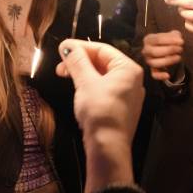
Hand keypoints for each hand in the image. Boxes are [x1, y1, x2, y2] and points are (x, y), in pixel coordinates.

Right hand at [56, 39, 143, 192]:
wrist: (108, 146)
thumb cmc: (100, 112)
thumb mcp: (86, 82)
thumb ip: (77, 61)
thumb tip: (67, 46)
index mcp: (128, 69)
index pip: (103, 49)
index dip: (80, 47)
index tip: (63, 47)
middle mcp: (132, 79)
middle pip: (102, 62)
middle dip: (80, 61)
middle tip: (61, 65)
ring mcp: (127, 94)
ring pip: (102, 76)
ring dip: (82, 73)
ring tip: (64, 75)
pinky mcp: (120, 106)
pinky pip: (104, 88)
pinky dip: (89, 85)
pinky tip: (77, 88)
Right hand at [142, 30, 183, 81]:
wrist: (167, 49)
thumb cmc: (169, 41)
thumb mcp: (172, 35)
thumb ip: (175, 35)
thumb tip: (178, 39)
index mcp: (149, 39)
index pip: (157, 39)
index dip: (170, 40)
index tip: (182, 42)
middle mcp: (146, 50)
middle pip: (154, 51)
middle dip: (169, 50)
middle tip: (180, 49)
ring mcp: (149, 60)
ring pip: (154, 63)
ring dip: (168, 60)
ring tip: (179, 57)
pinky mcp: (153, 69)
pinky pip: (154, 74)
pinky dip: (160, 76)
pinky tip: (168, 75)